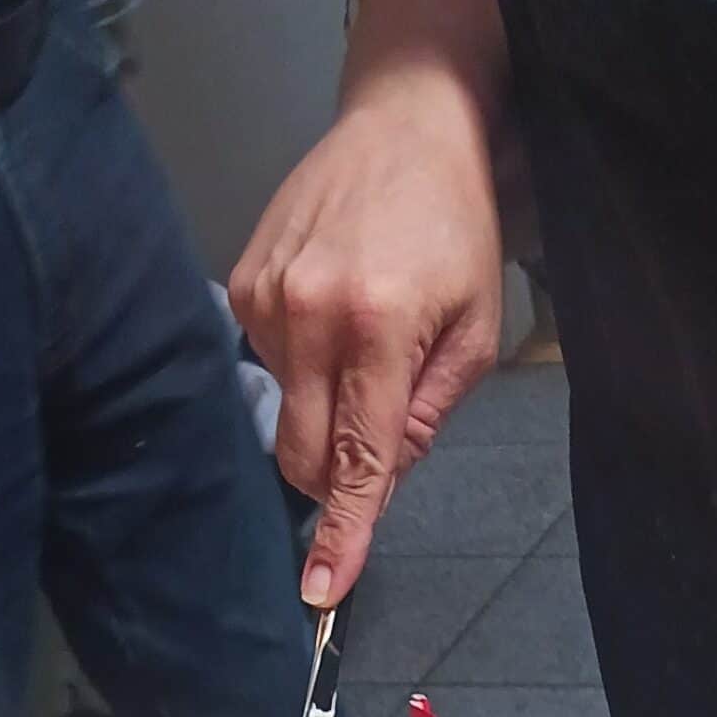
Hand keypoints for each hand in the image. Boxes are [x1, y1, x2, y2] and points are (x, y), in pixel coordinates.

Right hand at [229, 56, 506, 606]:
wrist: (406, 127)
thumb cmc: (453, 227)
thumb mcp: (474, 333)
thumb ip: (427, 416)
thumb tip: (381, 480)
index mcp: (376, 330)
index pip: (353, 460)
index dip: (341, 532)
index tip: (323, 590)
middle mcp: (308, 313)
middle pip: (301, 454)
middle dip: (336, 474)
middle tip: (382, 425)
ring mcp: (265, 297)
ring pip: (284, 413)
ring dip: (324, 405)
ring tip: (367, 338)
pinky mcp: (242, 283)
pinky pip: (267, 365)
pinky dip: (303, 365)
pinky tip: (335, 314)